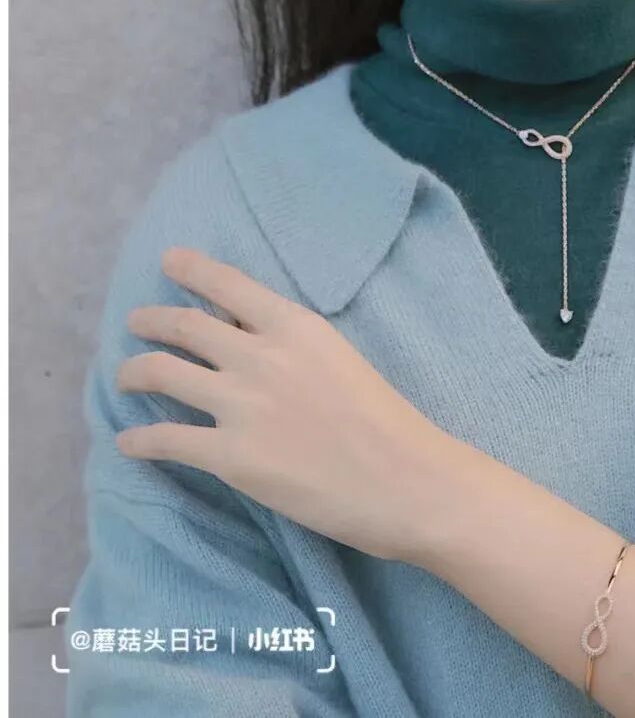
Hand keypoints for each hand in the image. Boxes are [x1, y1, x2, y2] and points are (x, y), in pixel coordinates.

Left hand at [114, 245, 456, 563]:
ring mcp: (241, 405)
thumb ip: (295, 344)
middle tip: (137, 321)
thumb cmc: (386, 420)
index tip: (169, 260)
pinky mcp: (230, 456)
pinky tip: (128, 443)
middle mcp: (260, 355)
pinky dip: (139, 440)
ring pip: (163, 373)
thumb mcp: (340, 356)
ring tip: (126, 376)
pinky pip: (166, 440)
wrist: (404, 478)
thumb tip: (255, 340)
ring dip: (135, 371)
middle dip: (152, 320)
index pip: (229, 284)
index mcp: (295, 326)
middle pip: (185, 325)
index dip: (192, 269)